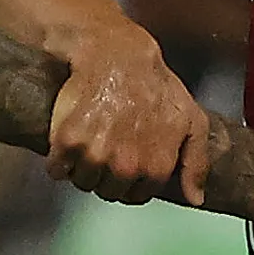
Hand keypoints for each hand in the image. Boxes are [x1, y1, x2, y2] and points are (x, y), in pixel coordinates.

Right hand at [47, 25, 208, 204]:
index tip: (125, 160)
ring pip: (82, 183)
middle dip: (106, 175)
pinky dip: (59, 161)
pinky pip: (56, 170)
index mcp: (156, 167)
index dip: (130, 180)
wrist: (116, 55)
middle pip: (107, 192)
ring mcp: (94, 156)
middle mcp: (125, 167)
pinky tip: (69, 142)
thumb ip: (197, 163)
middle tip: (107, 146)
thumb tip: (196, 199)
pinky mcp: (66, 143)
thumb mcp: (192, 120)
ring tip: (90, 141)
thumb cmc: (155, 85)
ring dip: (82, 168)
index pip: (136, 196)